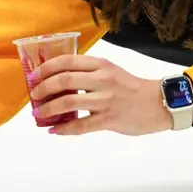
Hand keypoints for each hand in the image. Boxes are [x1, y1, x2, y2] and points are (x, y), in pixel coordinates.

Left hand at [30, 55, 169, 136]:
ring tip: (39, 114)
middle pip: (63, 80)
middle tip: (34, 96)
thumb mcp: (111, 71)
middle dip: (43, 88)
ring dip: (48, 109)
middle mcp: (102, 80)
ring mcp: (106, 100)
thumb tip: (58, 82)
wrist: (159, 103)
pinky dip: (64, 128)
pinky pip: (81, 125)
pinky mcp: (109, 119)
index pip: (67, 61)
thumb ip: (89, 74)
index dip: (45, 68)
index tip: (33, 76)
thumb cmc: (132, 88)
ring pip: (68, 102)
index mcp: (101, 65)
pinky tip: (54, 130)